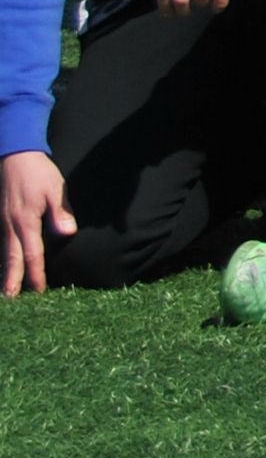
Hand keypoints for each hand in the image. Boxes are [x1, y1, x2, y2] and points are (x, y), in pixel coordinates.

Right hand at [0, 150, 69, 296]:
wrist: (15, 155)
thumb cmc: (38, 172)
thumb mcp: (54, 189)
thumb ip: (60, 212)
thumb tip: (67, 232)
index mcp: (25, 221)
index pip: (32, 254)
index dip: (35, 274)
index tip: (38, 290)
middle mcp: (10, 226)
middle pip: (11, 259)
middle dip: (11, 281)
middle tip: (10, 302)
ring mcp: (3, 223)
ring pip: (4, 253)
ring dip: (5, 272)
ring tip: (5, 291)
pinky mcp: (1, 218)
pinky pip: (3, 243)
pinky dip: (4, 257)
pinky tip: (5, 266)